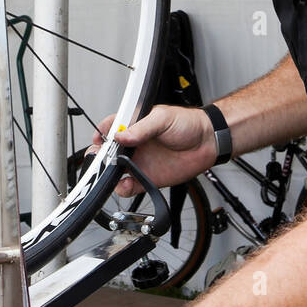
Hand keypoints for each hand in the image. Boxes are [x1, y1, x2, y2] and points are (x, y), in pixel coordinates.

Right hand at [89, 105, 217, 195]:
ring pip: (115, 171)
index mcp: (135, 125)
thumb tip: (122, 135)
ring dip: (109, 174)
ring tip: (113, 173)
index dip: (101, 133)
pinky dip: (123, 188)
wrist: (207, 142)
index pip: (111, 127)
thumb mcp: (163, 118)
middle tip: (100, 160)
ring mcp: (139, 162)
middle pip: (108, 152)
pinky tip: (125, 184)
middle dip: (100, 157)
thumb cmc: (188, 124)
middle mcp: (134, 144)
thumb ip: (142, 128)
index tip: (98, 139)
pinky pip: (129, 186)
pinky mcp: (147, 178)